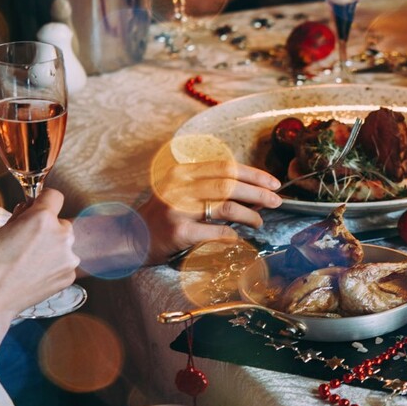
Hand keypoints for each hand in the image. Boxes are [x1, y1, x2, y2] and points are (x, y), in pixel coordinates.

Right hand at [0, 189, 77, 357]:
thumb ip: (20, 219)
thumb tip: (28, 211)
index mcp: (41, 219)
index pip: (54, 196)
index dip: (42, 201)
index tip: (34, 208)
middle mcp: (61, 237)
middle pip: (60, 223)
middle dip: (46, 228)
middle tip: (23, 242)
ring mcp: (67, 259)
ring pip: (64, 244)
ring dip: (50, 248)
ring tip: (25, 262)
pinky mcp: (67, 278)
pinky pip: (63, 263)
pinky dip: (52, 266)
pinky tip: (31, 275)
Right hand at [140, 161, 282, 259]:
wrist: (129, 237)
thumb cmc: (162, 215)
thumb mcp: (182, 192)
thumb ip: (211, 188)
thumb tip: (253, 192)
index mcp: (183, 172)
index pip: (226, 167)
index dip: (254, 174)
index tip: (273, 183)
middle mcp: (180, 186)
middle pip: (230, 185)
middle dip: (258, 193)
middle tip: (277, 201)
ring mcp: (178, 208)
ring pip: (226, 207)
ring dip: (249, 215)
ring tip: (259, 222)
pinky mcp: (179, 231)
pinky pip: (216, 232)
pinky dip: (232, 235)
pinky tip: (238, 238)